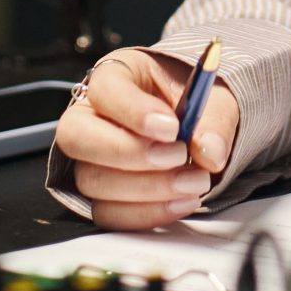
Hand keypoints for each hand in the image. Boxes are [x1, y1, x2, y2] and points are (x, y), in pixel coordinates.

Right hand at [54, 48, 242, 230]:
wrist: (197, 130)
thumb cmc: (195, 104)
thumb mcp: (214, 99)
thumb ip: (215, 121)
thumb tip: (210, 152)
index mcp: (116, 77)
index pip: (104, 89)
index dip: (133, 111)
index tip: (172, 129)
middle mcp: (91, 116)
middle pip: (75, 136)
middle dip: (129, 153)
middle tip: (178, 156)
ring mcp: (90, 158)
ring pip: (91, 180)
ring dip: (146, 189)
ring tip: (194, 182)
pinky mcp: (100, 195)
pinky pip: (108, 213)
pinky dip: (147, 213)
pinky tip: (182, 201)